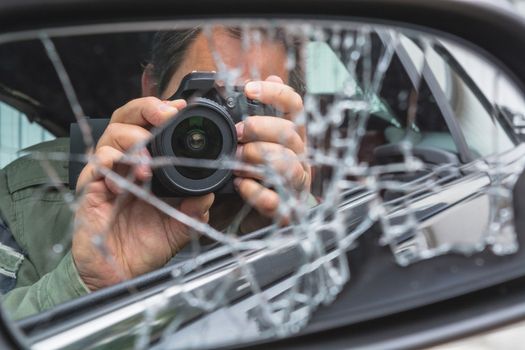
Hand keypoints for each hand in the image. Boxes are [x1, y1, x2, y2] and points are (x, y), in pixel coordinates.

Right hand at [72, 97, 214, 290]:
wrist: (122, 273)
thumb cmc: (147, 245)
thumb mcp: (179, 225)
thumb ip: (195, 208)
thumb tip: (209, 193)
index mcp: (148, 165)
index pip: (151, 126)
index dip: (162, 112)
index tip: (180, 108)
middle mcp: (126, 163)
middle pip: (127, 119)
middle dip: (145, 110)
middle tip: (163, 116)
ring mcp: (107, 174)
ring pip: (110, 137)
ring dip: (132, 142)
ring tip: (147, 166)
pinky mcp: (91, 189)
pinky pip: (96, 167)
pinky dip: (111, 168)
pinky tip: (125, 186)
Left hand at [234, 75, 309, 217]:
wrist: (261, 215)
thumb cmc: (259, 173)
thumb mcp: (258, 140)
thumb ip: (261, 113)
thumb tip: (268, 75)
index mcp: (293, 135)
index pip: (294, 105)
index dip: (274, 92)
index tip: (249, 89)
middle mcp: (300, 155)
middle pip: (289, 132)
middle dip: (260, 129)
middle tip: (238, 133)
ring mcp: (297, 182)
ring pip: (288, 165)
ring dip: (257, 159)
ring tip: (236, 162)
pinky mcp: (288, 209)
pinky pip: (276, 199)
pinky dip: (256, 192)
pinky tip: (241, 185)